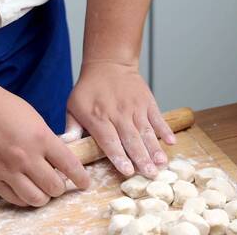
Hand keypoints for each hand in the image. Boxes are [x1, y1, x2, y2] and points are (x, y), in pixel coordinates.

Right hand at [0, 82, 89, 206]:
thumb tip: (59, 161)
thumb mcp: (34, 119)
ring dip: (43, 196)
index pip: (70, 166)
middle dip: (61, 188)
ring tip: (42, 189)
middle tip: (60, 183)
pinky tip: (25, 189)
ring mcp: (5, 169)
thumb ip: (47, 141)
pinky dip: (23, 198)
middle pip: (54, 187)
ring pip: (35, 199)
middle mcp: (25, 157)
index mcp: (41, 138)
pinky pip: (13, 198)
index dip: (81, 178)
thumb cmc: (2, 106)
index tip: (84, 182)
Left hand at [67, 61, 175, 178]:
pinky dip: (165, 129)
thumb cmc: (89, 88)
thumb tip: (65, 146)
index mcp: (98, 117)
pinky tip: (171, 142)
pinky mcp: (147, 102)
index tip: (128, 171)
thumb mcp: (73, 105)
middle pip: (131, 139)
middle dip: (141, 158)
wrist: (108, 62)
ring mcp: (135, 107)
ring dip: (155, 148)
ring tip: (161, 163)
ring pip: (146, 131)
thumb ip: (72, 128)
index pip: (109, 140)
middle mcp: (118, 113)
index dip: (119, 156)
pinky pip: (157, 117)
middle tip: (150, 174)